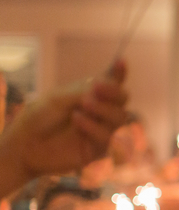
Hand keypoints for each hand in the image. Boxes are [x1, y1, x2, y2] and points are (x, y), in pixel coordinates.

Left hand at [0, 61, 127, 188]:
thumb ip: (82, 91)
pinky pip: (106, 135)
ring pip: (120, 116)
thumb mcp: (57, 98)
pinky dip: (92, 125)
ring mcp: (101, 129)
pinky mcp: (97, 148)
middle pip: (122, 99)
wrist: (25, 144)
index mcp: (91, 94)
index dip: (120, 73)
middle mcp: (100, 111)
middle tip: (97, 88)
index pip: (112, 83)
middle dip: (114, 91)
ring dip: (104, 108)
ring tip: (84, 105)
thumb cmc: (39, 118)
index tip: (121, 61)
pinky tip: (77, 120)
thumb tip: (106, 85)